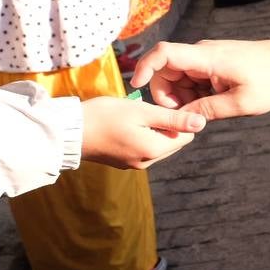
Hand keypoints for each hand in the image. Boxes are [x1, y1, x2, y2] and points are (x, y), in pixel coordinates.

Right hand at [80, 96, 205, 168]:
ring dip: (154, 129)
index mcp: (153, 150)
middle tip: (149, 107)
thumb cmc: (104, 115)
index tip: (164, 104)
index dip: (179, 118)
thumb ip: (173, 118)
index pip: (186, 136)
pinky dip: (141, 135)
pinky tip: (127, 123)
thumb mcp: (141, 111)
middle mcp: (146, 162)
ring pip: (158, 144)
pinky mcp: (122, 162)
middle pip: (172, 142)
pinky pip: (143, 148)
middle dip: (167, 125)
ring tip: (136, 114)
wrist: (67, 131)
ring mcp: (133, 164)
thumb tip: (202, 122)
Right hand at [130, 38, 269, 120]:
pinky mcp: (214, 62)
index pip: (164, 53)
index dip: (145, 68)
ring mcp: (208, 56)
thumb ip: (208, 110)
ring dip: (183, 96)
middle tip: (186, 116)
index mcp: (207, 57)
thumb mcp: (241, 103)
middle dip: (167, 95)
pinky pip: (193, 77)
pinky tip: (213, 104)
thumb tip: (182, 119)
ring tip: (205, 112)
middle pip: (167, 70)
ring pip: (179, 76)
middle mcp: (203, 52)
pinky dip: (195, 92)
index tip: (137, 87)